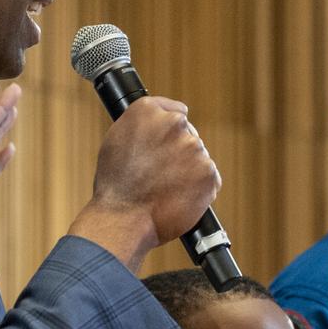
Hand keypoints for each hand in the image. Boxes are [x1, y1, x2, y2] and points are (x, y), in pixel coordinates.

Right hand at [75, 95, 220, 268]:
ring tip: (168, 189)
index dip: (172, 132)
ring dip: (191, 171)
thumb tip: (161, 126)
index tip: (167, 144)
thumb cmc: (116, 186)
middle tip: (162, 175)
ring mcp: (193, 147)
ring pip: (199, 158)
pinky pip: (211, 178)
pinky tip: (181, 197)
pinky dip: (201, 189)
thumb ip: (142, 127)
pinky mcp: (208, 171)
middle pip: (189, 136)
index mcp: (148, 110)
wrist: (124, 218)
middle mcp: (173, 123)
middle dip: (181, 153)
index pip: (176, 112)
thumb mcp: (117, 141)